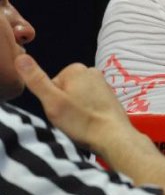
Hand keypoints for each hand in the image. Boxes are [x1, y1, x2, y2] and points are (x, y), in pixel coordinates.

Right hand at [15, 55, 132, 153]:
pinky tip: (89, 122)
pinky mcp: (108, 95)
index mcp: (75, 69)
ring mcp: (102, 83)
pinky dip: (86, 112)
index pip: (50, 85)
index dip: (51, 102)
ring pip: (75, 98)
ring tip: (80, 121)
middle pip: (63, 90)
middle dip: (63, 105)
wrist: (113, 136)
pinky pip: (88, 103)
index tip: (59, 111)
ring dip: (74, 110)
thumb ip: (36, 80)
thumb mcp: (52, 101)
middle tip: (69, 118)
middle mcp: (91, 71)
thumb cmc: (82, 121)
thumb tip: (21, 59)